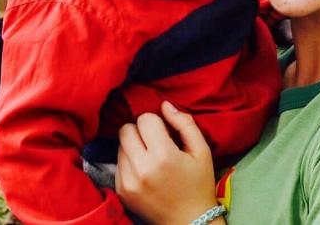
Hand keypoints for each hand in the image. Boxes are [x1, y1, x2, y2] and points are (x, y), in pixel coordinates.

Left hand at [116, 102, 216, 224]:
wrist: (189, 221)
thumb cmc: (198, 183)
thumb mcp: (201, 150)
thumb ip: (184, 123)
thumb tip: (164, 105)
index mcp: (163, 155)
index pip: (145, 119)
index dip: (156, 122)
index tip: (166, 133)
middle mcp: (142, 168)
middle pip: (126, 130)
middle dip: (140, 131)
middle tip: (154, 142)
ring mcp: (128, 182)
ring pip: (120, 145)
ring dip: (133, 146)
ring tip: (150, 158)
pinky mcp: (121, 191)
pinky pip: (118, 163)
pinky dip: (129, 162)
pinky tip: (144, 171)